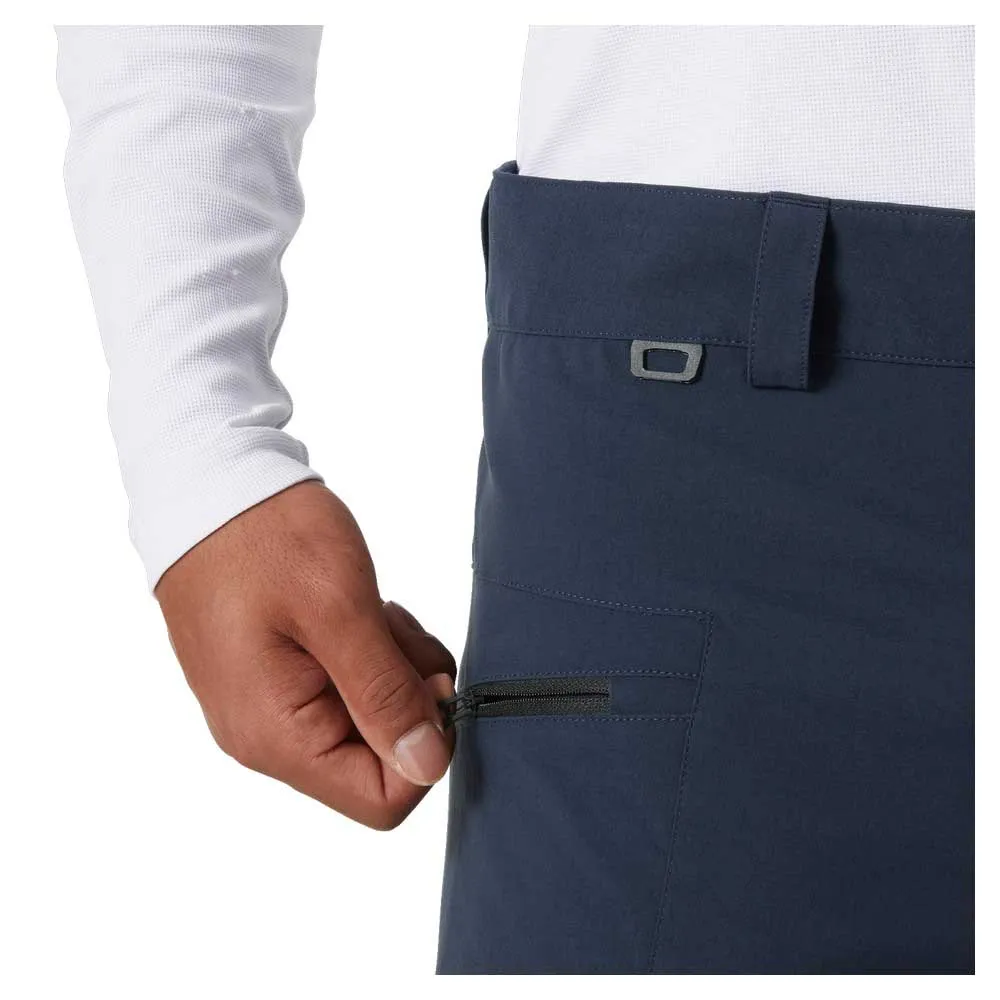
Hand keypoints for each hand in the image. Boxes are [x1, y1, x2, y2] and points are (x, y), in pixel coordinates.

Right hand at [155, 481, 456, 828]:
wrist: (209, 487)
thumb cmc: (268, 537)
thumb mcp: (340, 610)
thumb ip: (384, 694)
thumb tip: (427, 766)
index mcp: (278, 736)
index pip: (383, 799)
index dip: (427, 745)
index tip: (429, 677)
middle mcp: (264, 738)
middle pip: (375, 760)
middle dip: (407, 697)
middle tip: (394, 630)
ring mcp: (265, 709)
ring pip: (365, 720)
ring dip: (391, 669)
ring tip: (374, 612)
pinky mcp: (272, 679)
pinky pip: (341, 690)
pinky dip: (367, 654)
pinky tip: (359, 611)